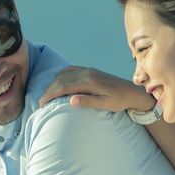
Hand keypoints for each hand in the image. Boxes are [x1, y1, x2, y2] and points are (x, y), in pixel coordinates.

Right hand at [39, 66, 153, 112]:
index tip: (43, 103)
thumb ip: (88, 101)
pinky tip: (58, 83)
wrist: (132, 91)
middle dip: (49, 90)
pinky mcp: (90, 71)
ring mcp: (88, 70)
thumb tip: (71, 100)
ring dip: (54, 83)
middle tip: (41, 101)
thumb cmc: (120, 101)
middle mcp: (87, 73)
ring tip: (48, 94)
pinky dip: (61, 76)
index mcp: (90, 82)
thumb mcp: (105, 104)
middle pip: (62, 79)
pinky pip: (71, 70)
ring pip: (65, 73)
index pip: (64, 86)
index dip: (51, 94)